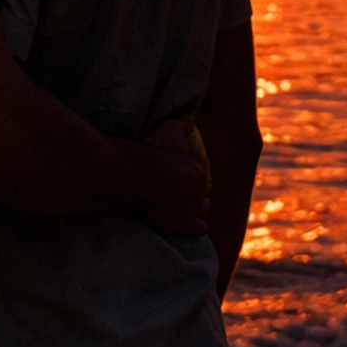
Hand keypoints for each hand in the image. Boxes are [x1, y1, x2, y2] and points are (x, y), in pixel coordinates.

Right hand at [135, 117, 211, 233]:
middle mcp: (201, 185)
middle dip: (194, 190)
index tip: (179, 174)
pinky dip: (194, 227)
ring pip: (203, 207)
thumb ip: (182, 124)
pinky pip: (199, 228)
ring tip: (181, 207)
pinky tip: (184, 225)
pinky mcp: (187, 223)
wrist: (142, 176)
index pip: (201, 169)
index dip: (190, 172)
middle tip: (179, 191)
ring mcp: (195, 205)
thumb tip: (190, 119)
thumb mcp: (169, 129)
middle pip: (203, 189)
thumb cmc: (153, 150)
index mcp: (199, 164)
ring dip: (195, 207)